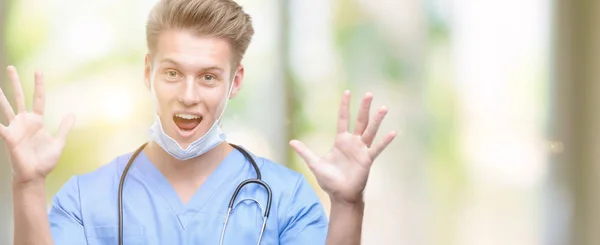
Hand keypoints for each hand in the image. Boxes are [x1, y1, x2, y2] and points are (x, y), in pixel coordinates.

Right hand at [0, 66, 74, 183]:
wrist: (35, 176)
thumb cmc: (45, 161)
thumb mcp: (58, 142)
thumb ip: (64, 128)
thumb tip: (71, 114)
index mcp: (37, 121)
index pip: (38, 99)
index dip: (38, 85)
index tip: (37, 71)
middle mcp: (24, 121)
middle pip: (19, 97)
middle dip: (15, 83)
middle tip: (10, 67)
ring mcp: (15, 128)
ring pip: (6, 108)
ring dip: (0, 97)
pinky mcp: (9, 138)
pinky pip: (0, 127)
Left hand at [290, 90, 395, 203]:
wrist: (340, 195)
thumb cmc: (329, 180)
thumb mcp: (315, 164)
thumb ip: (305, 152)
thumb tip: (291, 142)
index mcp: (341, 141)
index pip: (343, 119)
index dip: (344, 106)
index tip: (347, 92)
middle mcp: (353, 143)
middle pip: (359, 121)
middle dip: (364, 107)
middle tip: (369, 94)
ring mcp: (361, 150)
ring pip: (370, 131)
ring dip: (377, 120)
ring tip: (384, 108)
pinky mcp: (367, 159)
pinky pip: (377, 148)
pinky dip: (385, 141)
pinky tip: (393, 132)